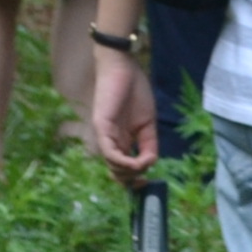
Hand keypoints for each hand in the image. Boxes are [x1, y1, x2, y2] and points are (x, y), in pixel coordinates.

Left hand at [90, 56, 157, 182]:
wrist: (124, 69)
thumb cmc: (135, 91)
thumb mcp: (148, 122)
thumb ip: (148, 143)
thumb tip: (149, 162)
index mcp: (121, 141)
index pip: (122, 169)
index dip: (134, 180)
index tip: (147, 182)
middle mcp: (110, 142)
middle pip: (116, 173)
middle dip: (132, 180)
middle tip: (145, 177)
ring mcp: (104, 136)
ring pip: (112, 166)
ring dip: (129, 172)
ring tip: (143, 166)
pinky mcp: (102, 128)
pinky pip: (109, 152)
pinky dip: (122, 162)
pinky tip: (135, 162)